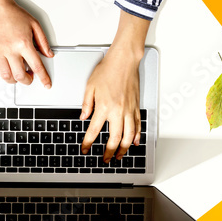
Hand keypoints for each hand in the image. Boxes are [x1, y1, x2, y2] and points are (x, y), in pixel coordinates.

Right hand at [0, 1, 52, 86]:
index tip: (47, 84)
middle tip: (29, 77)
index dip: (43, 78)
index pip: (36, 66)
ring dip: (13, 79)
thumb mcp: (35, 25)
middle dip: (27, 80)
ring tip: (17, 73)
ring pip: (6, 76)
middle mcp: (10, 49)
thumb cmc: (14, 14)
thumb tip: (48, 54)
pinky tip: (3, 70)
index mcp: (23, 43)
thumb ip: (43, 42)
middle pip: (20, 75)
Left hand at [80, 10, 150, 161]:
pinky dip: (136, 136)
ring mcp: (129, 110)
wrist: (124, 61)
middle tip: (106, 159)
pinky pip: (138, 125)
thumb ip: (87, 104)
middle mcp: (117, 111)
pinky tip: (134, 143)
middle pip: (114, 138)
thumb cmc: (107, 70)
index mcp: (103, 107)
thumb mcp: (90, 86)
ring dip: (124, 148)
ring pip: (128, 136)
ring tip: (120, 156)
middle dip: (109, 152)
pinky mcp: (136, 107)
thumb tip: (84, 117)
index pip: (94, 131)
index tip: (85, 149)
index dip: (88, 143)